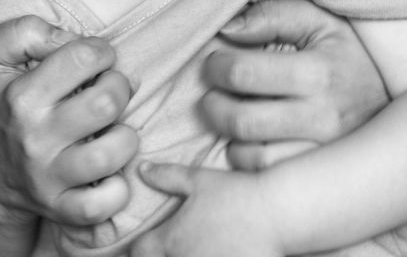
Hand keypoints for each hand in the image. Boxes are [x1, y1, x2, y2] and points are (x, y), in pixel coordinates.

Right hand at [0, 15, 137, 225]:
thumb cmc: (2, 103)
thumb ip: (25, 31)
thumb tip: (69, 39)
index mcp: (21, 96)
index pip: (82, 57)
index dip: (100, 50)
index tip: (97, 58)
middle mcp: (34, 138)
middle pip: (106, 103)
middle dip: (119, 86)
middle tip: (110, 88)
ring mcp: (49, 177)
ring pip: (112, 154)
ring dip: (125, 136)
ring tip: (114, 127)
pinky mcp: (62, 209)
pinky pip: (105, 205)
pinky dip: (118, 188)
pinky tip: (111, 169)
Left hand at [131, 161, 280, 256]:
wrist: (277, 216)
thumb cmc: (236, 194)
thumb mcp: (197, 180)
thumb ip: (166, 176)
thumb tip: (142, 169)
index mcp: (172, 240)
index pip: (139, 251)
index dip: (140, 247)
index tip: (147, 241)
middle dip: (161, 256)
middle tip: (169, 247)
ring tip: (194, 248)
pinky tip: (217, 253)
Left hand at [201, 0, 387, 168]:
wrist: (390, 107)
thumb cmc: (343, 57)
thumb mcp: (317, 22)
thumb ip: (271, 16)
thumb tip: (228, 28)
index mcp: (318, 73)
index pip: (243, 73)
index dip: (216, 67)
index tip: (215, 63)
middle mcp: (323, 117)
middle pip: (242, 120)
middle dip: (213, 105)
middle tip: (212, 94)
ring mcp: (322, 153)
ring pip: (252, 156)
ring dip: (228, 136)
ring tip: (230, 116)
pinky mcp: (319, 176)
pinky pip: (268, 177)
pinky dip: (246, 160)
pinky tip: (247, 141)